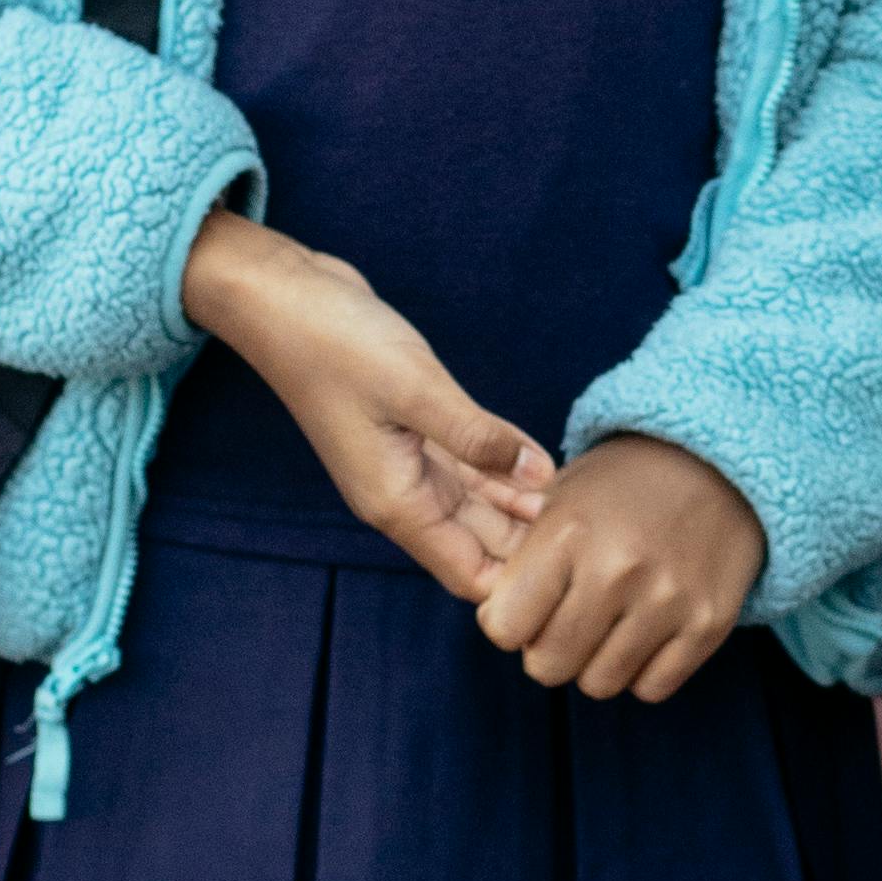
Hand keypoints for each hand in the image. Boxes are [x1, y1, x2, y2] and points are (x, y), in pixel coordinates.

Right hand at [180, 212, 548, 596]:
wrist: (283, 298)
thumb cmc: (334, 344)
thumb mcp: (415, 389)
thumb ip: (477, 437)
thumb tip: (538, 478)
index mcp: (397, 502)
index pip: (469, 574)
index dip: (520, 582)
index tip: (575, 568)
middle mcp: (403, 494)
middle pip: (481, 544)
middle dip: (533, 547)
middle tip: (599, 538)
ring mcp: (406, 462)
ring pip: (478, 505)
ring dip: (523, 508)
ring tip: (586, 509)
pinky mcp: (412, 430)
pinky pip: (469, 464)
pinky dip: (506, 468)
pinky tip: (547, 468)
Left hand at [478, 434, 765, 706]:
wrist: (717, 463)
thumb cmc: (622, 485)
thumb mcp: (559, 498)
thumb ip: (523, 561)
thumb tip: (499, 625)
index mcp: (567, 534)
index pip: (504, 628)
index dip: (508, 623)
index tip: (526, 608)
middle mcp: (616, 571)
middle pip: (548, 666)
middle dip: (548, 650)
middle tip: (566, 621)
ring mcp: (667, 601)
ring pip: (599, 684)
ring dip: (595, 663)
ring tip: (607, 625)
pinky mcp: (708, 624)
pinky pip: (652, 688)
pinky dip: (641, 671)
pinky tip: (643, 634)